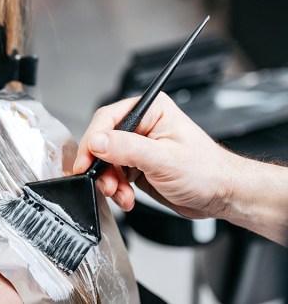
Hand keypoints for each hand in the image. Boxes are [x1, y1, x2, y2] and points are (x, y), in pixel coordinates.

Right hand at [73, 92, 233, 218]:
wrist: (222, 196)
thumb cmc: (207, 172)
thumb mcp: (164, 159)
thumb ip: (127, 149)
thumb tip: (97, 141)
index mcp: (151, 111)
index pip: (108, 119)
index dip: (93, 141)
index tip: (86, 162)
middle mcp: (142, 126)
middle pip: (102, 141)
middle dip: (101, 166)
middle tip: (106, 183)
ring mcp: (138, 146)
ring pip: (105, 161)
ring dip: (110, 182)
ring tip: (122, 194)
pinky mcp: (136, 165)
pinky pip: (113, 175)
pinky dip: (116, 189)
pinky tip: (127, 197)